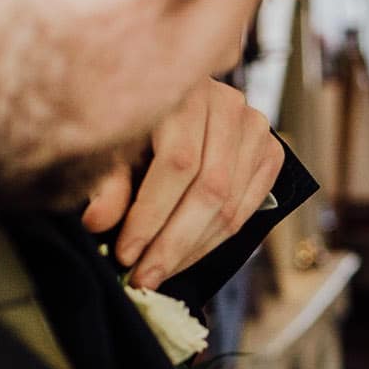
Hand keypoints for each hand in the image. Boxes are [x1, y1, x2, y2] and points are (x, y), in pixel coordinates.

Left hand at [81, 78, 284, 288]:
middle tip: (145, 276)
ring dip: (194, 248)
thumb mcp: (115, 145)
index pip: (177, 164)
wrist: (176, 99)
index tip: (126, 254)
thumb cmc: (140, 121)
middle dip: (174, 243)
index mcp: (186, 92)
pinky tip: (187, 256)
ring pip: (230, 204)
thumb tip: (98, 224)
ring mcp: (255, 128)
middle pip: (210, 189)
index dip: (151, 215)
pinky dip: (216, 240)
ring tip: (160, 271)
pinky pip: (247, 208)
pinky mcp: (270, 150)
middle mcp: (228, 105)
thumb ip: (109, 184)